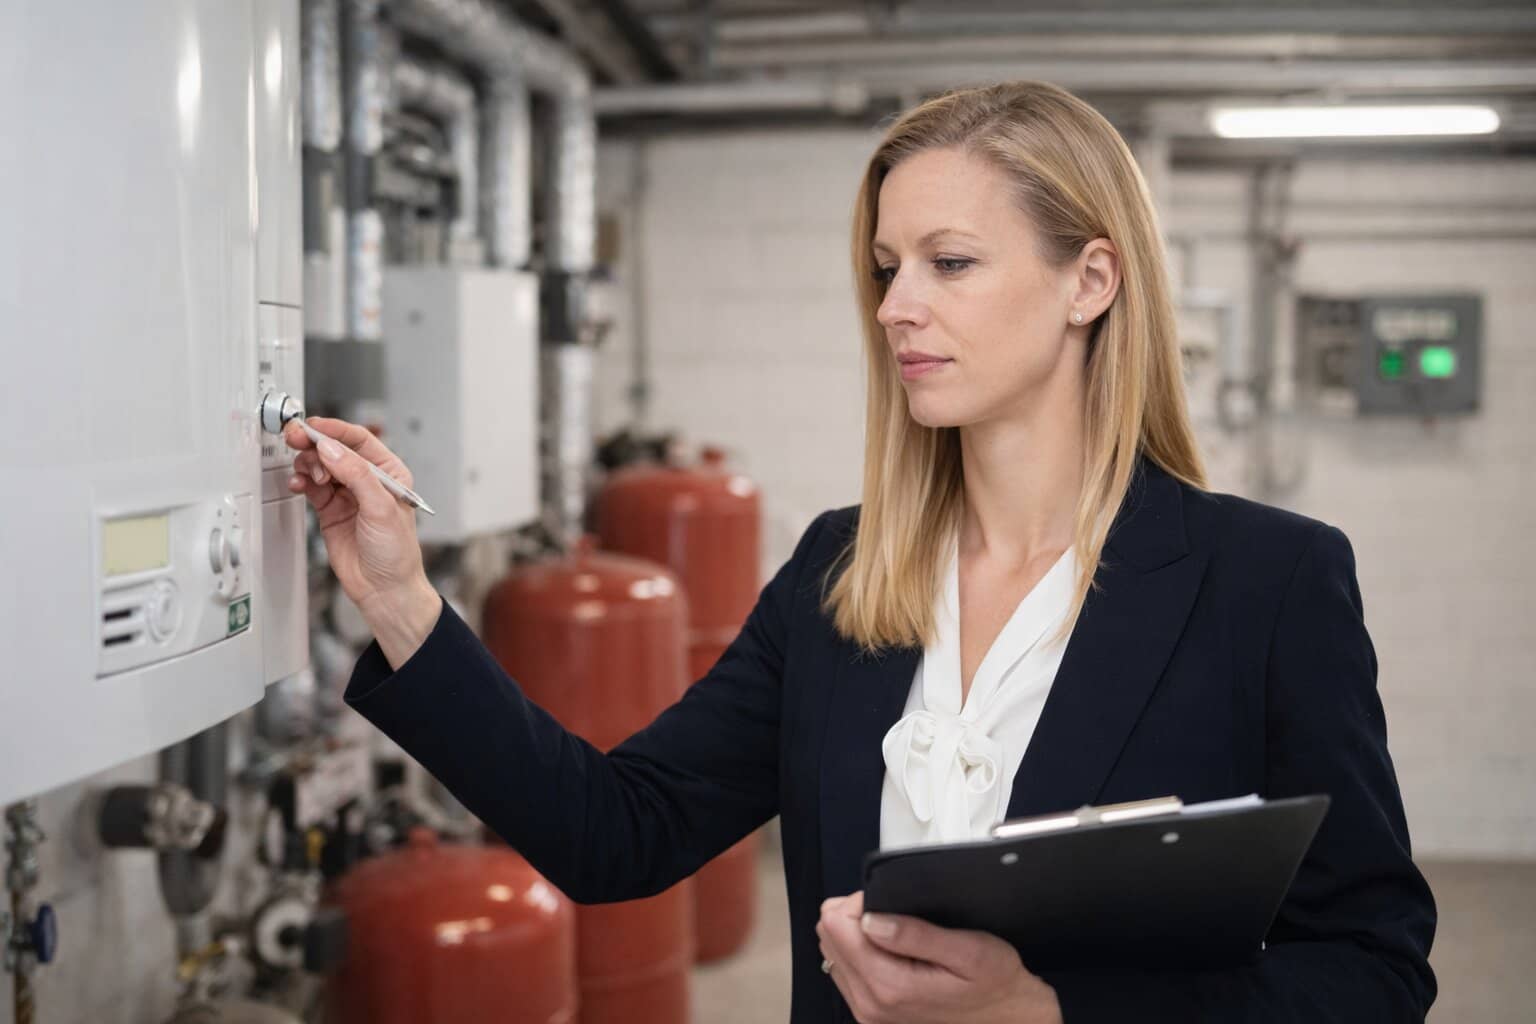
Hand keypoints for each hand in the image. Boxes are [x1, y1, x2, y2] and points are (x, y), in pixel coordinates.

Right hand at [284, 417, 438, 666]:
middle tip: (295, 439)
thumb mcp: (381, 509)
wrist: (384, 589)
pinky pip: (311, 486)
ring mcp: (347, 494)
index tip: (312, 426)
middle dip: (314, 443)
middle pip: (334, 450)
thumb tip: (331, 449)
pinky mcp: (330, 510)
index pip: (359, 440)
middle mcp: (367, 480)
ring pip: (320, 466)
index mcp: (389, 473)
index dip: (334, 430)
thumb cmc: (396, 552)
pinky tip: (298, 484)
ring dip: (308, 464)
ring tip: (308, 475)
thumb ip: (356, 476)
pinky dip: (302, 481)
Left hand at [816, 892, 1061, 1023]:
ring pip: (831, 950)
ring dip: (856, 933)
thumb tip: (869, 919)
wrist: (1006, 1015)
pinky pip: (844, 967)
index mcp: (889, 985)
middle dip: (855, 915)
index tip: (891, 902)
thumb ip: (915, 934)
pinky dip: (860, 950)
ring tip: (896, 933)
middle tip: (895, 916)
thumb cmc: (992, 981)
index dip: (861, 901)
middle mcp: (870, 1002)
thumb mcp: (967, 949)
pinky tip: (890, 949)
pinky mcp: (870, 1010)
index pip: (836, 925)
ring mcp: (867, 1010)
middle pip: (828, 936)